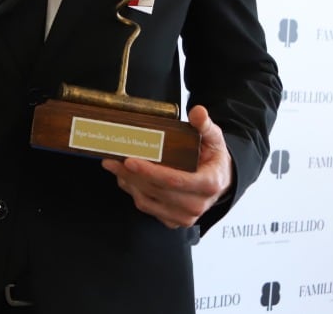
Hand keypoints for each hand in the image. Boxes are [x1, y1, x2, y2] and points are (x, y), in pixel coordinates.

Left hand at [101, 105, 233, 228]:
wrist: (220, 181)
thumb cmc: (213, 158)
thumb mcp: (214, 139)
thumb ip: (205, 125)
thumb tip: (197, 111)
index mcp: (208, 184)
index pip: (174, 180)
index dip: (149, 172)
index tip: (129, 160)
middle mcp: (197, 204)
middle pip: (156, 190)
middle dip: (130, 175)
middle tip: (111, 160)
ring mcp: (185, 216)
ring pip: (147, 201)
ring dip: (128, 184)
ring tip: (114, 166)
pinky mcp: (174, 221)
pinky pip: (147, 208)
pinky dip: (134, 193)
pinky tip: (125, 178)